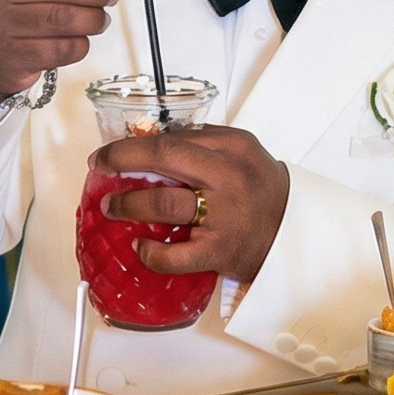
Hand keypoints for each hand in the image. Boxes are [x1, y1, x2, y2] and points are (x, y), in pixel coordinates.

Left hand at [90, 126, 290, 283]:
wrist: (294, 233)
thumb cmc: (262, 191)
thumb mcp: (243, 153)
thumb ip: (204, 143)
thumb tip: (153, 139)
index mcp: (233, 147)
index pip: (173, 138)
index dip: (133, 144)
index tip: (109, 152)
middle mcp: (228, 177)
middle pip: (164, 158)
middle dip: (121, 159)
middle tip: (99, 166)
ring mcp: (224, 215)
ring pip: (164, 203)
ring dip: (128, 204)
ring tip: (110, 207)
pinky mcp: (220, 251)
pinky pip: (177, 255)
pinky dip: (152, 253)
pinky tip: (140, 246)